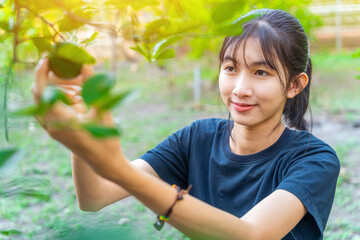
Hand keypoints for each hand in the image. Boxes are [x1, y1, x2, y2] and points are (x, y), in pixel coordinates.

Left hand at [31, 59, 127, 179]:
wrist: (105, 163)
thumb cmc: (107, 139)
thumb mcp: (103, 111)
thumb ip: (93, 86)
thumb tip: (85, 64)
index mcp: (62, 120)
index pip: (42, 91)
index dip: (42, 71)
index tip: (49, 58)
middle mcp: (51, 125)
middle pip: (40, 93)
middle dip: (50, 77)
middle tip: (66, 67)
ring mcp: (51, 129)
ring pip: (43, 100)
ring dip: (55, 87)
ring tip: (77, 85)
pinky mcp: (54, 130)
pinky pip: (47, 108)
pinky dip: (56, 97)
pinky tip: (74, 96)